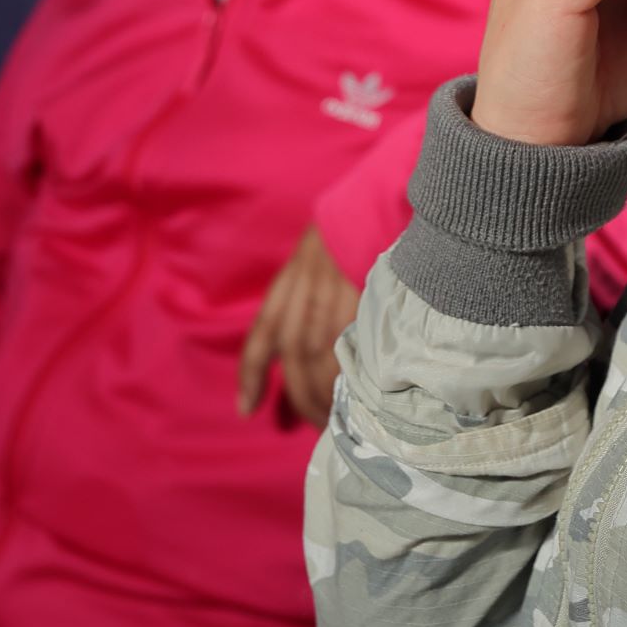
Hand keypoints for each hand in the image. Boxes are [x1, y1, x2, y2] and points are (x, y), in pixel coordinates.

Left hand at [237, 224, 360, 423]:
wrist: (380, 205)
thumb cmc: (350, 230)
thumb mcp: (313, 256)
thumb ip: (301, 295)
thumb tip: (298, 346)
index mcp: (290, 282)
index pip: (264, 336)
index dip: (252, 375)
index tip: (246, 408)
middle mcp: (306, 294)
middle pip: (295, 359)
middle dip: (302, 398)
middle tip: (317, 422)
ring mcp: (336, 300)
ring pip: (322, 363)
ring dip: (327, 399)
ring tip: (338, 419)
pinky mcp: (366, 306)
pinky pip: (353, 355)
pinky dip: (351, 382)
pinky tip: (359, 398)